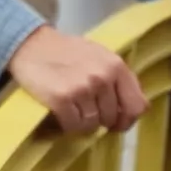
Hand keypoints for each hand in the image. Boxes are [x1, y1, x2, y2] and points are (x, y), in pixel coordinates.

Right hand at [5, 26, 142, 133]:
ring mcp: (82, 88)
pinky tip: (61, 111)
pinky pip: (73, 126)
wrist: (31, 44)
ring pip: (92, 125)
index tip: (116, 123)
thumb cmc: (67, 52)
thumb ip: (119, 79)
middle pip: (111, 118)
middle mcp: (102, 77)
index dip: (127, 119)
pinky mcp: (61, 99)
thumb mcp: (100, 56)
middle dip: (99, 119)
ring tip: (71, 105)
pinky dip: (67, 124)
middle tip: (84, 107)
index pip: (137, 106)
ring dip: (81, 121)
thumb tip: (138, 108)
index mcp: (116, 65)